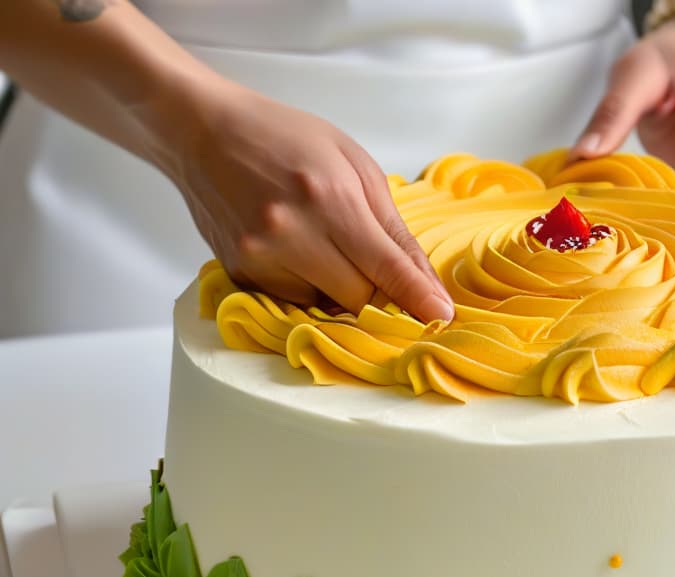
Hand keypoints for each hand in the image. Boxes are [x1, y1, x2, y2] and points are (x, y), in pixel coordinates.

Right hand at [171, 79, 453, 321]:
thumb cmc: (286, 139)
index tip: (441, 315)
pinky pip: (293, 302)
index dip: (417, 297)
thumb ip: (393, 229)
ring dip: (338, 287)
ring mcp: (261, 257)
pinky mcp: (240, 274)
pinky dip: (307, 286)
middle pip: (359, 297)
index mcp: (330, 199)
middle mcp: (293, 233)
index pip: (386, 267)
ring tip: (320, 241)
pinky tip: (294, 249)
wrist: (203, 131)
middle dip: (375, 288)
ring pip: (326, 305)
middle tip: (369, 259)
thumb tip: (426, 283)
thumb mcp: (355, 166)